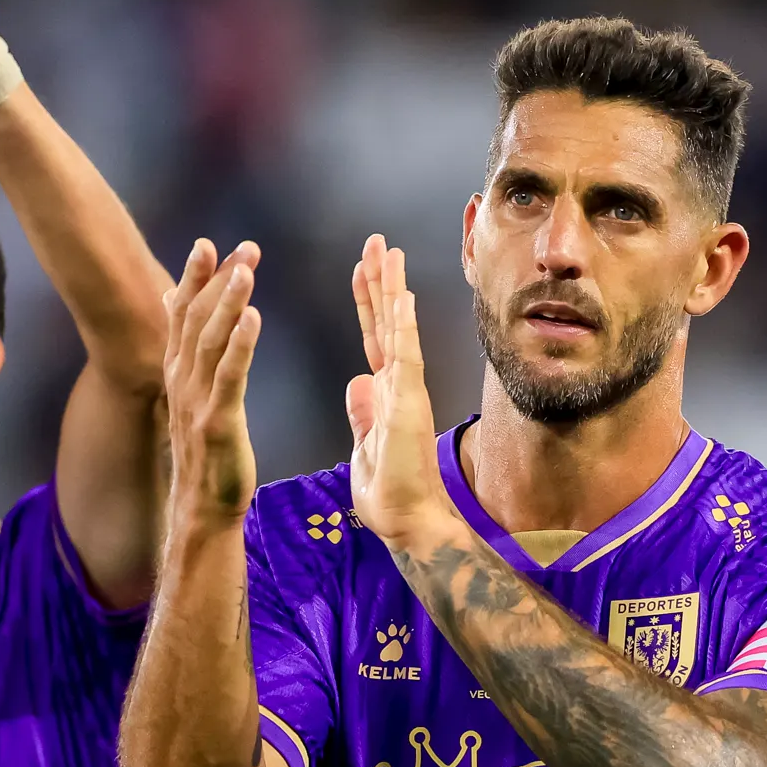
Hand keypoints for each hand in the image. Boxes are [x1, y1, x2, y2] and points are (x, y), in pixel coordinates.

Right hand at [160, 238, 261, 522]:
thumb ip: (189, 355)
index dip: (194, 278)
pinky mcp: (217, 421)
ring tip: (246, 271)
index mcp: (177, 371)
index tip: (209, 244)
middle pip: (196, 318)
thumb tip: (174, 315)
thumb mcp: (193, 397)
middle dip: (218, 280)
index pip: (181, 313)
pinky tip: (254, 318)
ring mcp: (196, 400)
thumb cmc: (206, 451)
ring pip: (210, 340)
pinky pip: (229, 375)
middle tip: (245, 247)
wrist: (201, 505)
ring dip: (228, 302)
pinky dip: (240, 344)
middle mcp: (181, 379)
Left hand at [345, 235, 458, 549]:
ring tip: (387, 250)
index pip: (374, 338)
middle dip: (380, 281)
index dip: (368, 304)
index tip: (363, 271)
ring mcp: (406, 392)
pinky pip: (406, 355)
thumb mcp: (365, 449)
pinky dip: (402, 323)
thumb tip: (357, 381)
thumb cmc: (391, 497)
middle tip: (376, 243)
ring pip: (396, 329)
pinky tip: (401, 293)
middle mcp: (399, 386)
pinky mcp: (409, 403)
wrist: (409, 523)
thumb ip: (363, 415)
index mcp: (386, 395)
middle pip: (385, 323)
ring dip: (391, 288)